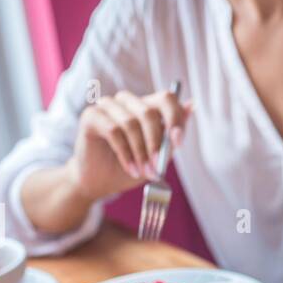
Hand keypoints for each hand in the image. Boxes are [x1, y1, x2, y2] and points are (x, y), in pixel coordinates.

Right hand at [68, 88, 192, 200]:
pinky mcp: (91, 116)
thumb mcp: (158, 157)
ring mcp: (107, 106)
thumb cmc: (130, 168)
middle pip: (148, 112)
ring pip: (131, 123)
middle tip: (158, 167)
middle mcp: (126, 102)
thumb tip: (191, 105)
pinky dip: (125, 153)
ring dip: (140, 152)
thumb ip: (172, 135)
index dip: (175, 118)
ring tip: (143, 172)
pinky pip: (113, 131)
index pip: (166, 99)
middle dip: (156, 143)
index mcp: (145, 107)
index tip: (177, 142)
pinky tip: (130, 168)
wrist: (100, 183)